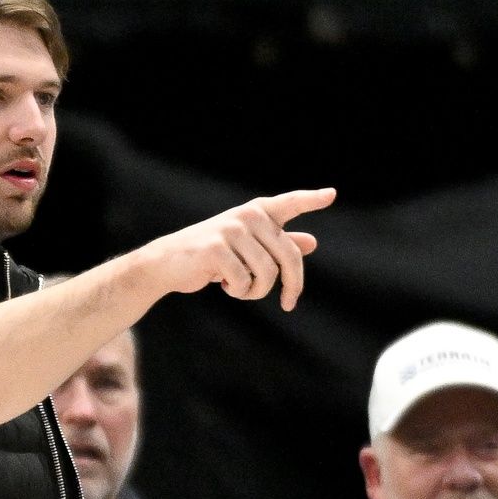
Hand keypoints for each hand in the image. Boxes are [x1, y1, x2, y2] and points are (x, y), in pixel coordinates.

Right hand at [144, 188, 335, 311]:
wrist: (166, 263)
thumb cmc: (210, 256)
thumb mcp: (246, 249)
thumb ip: (277, 244)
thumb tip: (311, 242)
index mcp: (257, 212)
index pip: (289, 204)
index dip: (311, 199)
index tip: (331, 195)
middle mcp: (247, 216)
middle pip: (288, 256)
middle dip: (292, 285)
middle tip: (290, 303)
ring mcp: (231, 230)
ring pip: (267, 273)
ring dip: (256, 291)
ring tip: (239, 289)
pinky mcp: (216, 248)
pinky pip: (244, 281)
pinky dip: (237, 291)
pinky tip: (222, 285)